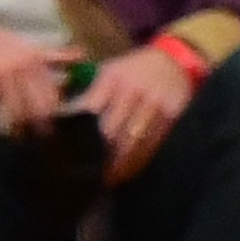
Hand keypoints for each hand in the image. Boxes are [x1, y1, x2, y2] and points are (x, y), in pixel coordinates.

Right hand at [0, 3, 68, 133]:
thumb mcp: (26, 46)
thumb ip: (54, 57)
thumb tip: (83, 56)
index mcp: (35, 59)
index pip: (53, 97)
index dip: (55, 117)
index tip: (57, 132)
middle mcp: (21, 68)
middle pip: (38, 109)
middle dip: (40, 130)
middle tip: (40, 144)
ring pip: (17, 115)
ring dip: (17, 132)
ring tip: (18, 141)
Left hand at [72, 39, 198, 181]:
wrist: (175, 60)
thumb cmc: (134, 69)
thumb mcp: (110, 71)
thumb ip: (90, 94)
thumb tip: (63, 121)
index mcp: (113, 77)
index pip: (90, 109)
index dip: (79, 133)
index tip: (68, 152)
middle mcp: (134, 90)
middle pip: (111, 129)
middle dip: (97, 154)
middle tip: (84, 174)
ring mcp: (155, 103)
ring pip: (132, 142)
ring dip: (117, 164)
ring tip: (104, 180)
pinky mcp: (172, 116)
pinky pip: (153, 145)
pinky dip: (138, 162)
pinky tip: (126, 173)